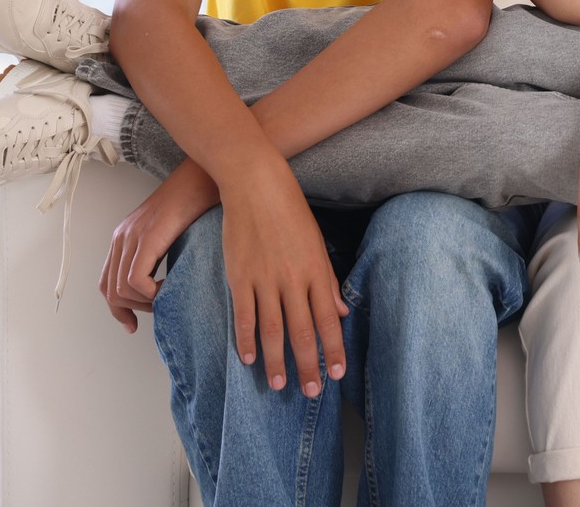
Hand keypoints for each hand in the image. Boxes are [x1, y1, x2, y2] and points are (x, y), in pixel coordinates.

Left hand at [99, 160, 217, 331]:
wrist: (208, 172)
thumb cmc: (199, 198)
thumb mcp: (173, 231)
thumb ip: (162, 252)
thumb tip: (166, 284)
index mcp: (126, 237)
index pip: (107, 283)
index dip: (118, 309)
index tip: (133, 325)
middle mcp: (122, 237)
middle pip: (110, 290)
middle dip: (131, 309)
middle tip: (158, 310)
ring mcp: (133, 236)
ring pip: (121, 289)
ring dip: (144, 302)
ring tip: (168, 296)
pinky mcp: (148, 237)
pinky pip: (136, 280)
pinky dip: (151, 292)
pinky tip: (170, 287)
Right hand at [217, 160, 348, 396]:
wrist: (257, 186)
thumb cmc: (291, 213)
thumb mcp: (317, 245)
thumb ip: (327, 281)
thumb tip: (339, 313)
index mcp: (316, 272)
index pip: (329, 321)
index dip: (334, 350)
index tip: (338, 374)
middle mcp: (293, 280)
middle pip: (303, 332)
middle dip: (309, 366)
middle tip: (312, 392)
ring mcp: (265, 280)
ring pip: (273, 331)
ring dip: (277, 362)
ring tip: (279, 385)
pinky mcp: (240, 277)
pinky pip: (244, 316)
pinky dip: (246, 340)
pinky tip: (249, 359)